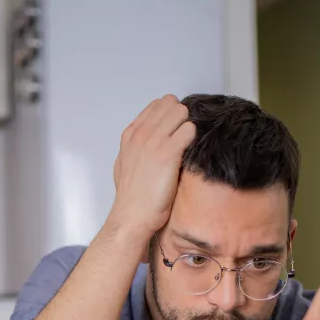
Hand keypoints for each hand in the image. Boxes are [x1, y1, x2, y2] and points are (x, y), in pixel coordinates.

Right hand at [109, 95, 196, 236]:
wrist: (133, 215)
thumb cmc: (131, 196)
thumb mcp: (125, 163)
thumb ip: (136, 148)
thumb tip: (146, 143)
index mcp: (131, 134)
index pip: (156, 105)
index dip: (169, 114)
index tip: (175, 128)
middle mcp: (141, 133)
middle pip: (169, 104)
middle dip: (181, 116)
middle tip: (185, 136)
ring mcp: (154, 141)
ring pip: (181, 112)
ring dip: (188, 125)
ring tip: (188, 145)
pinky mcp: (168, 153)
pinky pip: (189, 130)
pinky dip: (194, 137)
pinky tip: (191, 152)